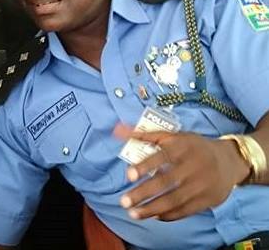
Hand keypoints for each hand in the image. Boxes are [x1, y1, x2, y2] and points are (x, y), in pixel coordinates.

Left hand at [117, 129, 249, 220]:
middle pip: (167, 182)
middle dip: (144, 193)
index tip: (129, 175)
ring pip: (175, 200)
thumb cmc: (193, 146)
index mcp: (183, 147)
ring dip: (152, 208)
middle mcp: (194, 165)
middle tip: (124, 201)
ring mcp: (202, 184)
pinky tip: (154, 216)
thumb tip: (116, 130)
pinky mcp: (208, 199)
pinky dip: (169, 215)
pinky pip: (187, 210)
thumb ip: (144, 135)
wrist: (229, 160)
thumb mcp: (172, 136)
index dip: (145, 166)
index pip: (163, 156)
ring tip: (133, 213)